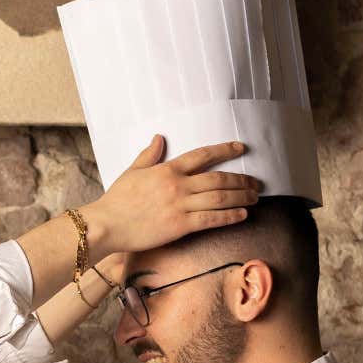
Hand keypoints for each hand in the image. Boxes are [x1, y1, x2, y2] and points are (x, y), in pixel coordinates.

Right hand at [79, 136, 258, 256]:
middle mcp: (178, 184)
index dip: (224, 149)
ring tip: (254, 197)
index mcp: (167, 169)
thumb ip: (149, 155)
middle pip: (218, 178)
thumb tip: (159, 137)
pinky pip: (212, 219)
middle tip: (255, 182)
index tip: (240, 147)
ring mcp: (180, 205)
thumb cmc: (116, 200)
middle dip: (241, 179)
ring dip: (241, 196)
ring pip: (220, 197)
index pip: (202, 155)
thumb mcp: (132, 172)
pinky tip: (243, 214)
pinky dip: (230, 216)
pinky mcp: (180, 225)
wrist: (106, 224)